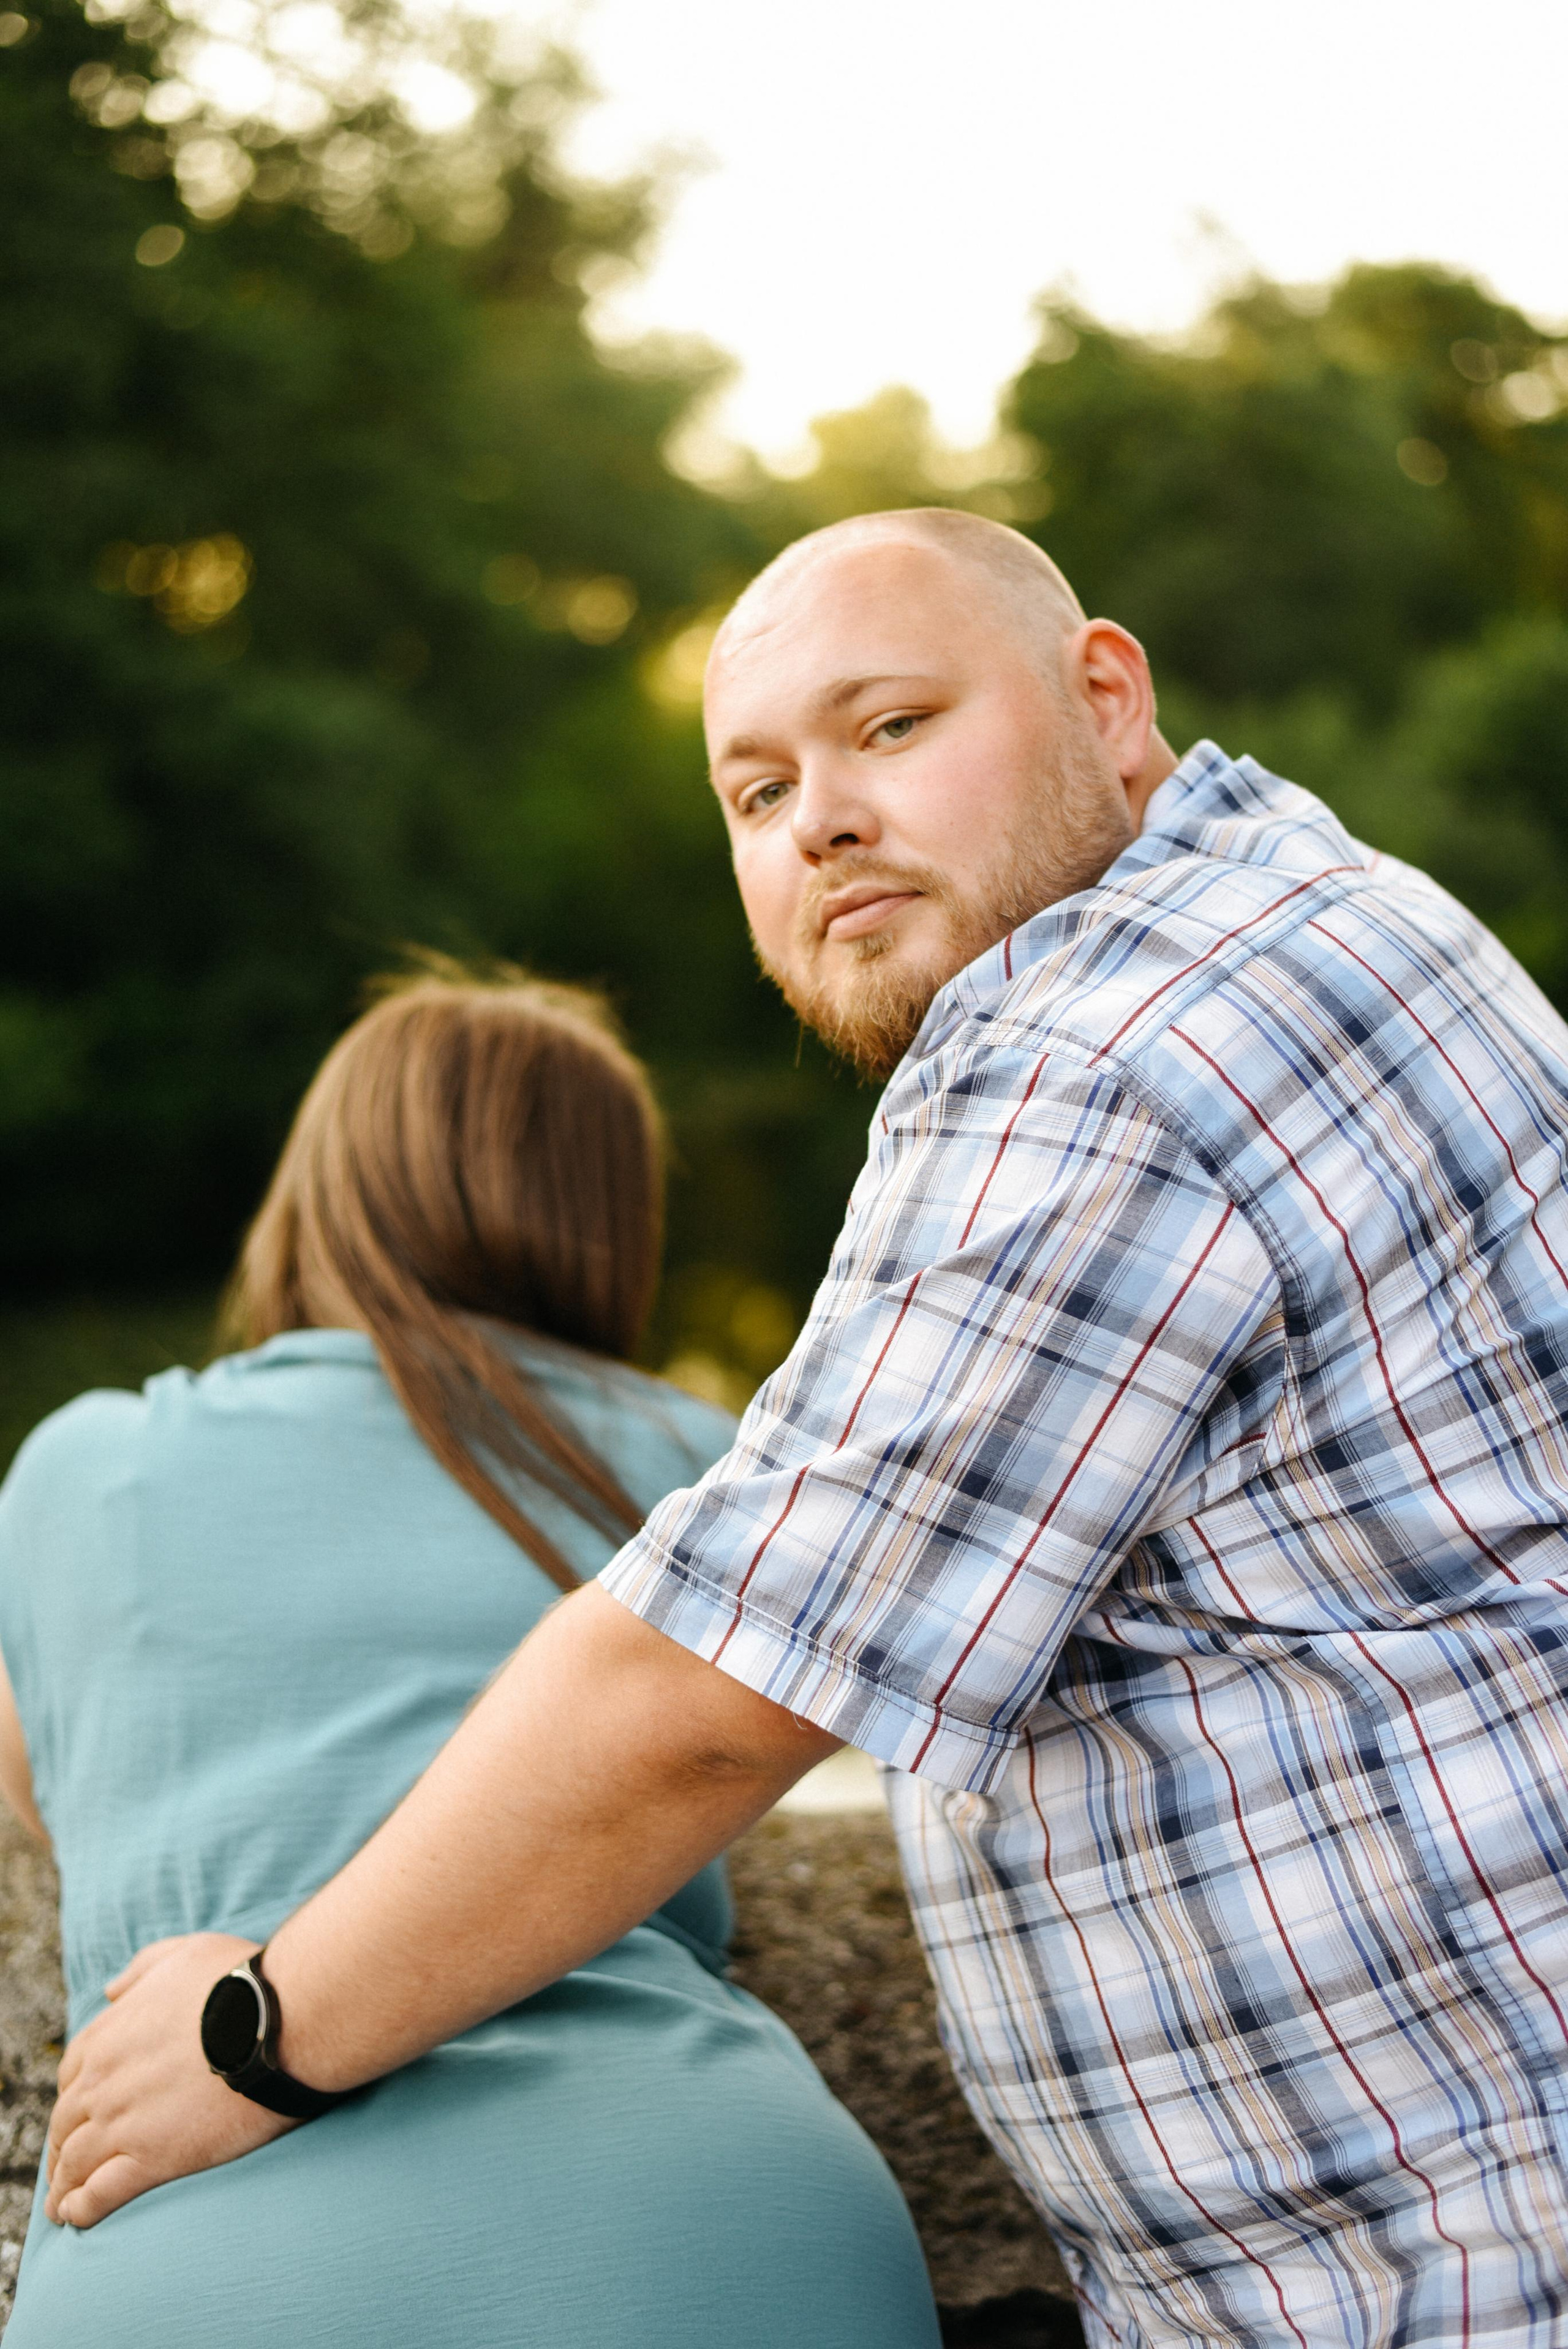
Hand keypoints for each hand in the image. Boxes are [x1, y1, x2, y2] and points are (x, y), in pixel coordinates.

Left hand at [45, 1933, 295, 2228]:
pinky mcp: (152, 2159)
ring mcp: (123, 2122)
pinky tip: (75, 2218)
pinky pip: (99, 2193)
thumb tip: (110, 1991)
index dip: (72, 2097)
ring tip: (61, 2204)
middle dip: (62, 2145)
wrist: (281, 2018)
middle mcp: (104, 2081)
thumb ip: (142, 1970)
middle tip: (65, 2166)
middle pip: (65, 2123)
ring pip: (75, 2163)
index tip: (79, 2112)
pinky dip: (80, 2209)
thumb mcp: (185, 1953)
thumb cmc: (242, 1982)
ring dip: (63, 2185)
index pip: (71, 2075)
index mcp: (110, 2034)